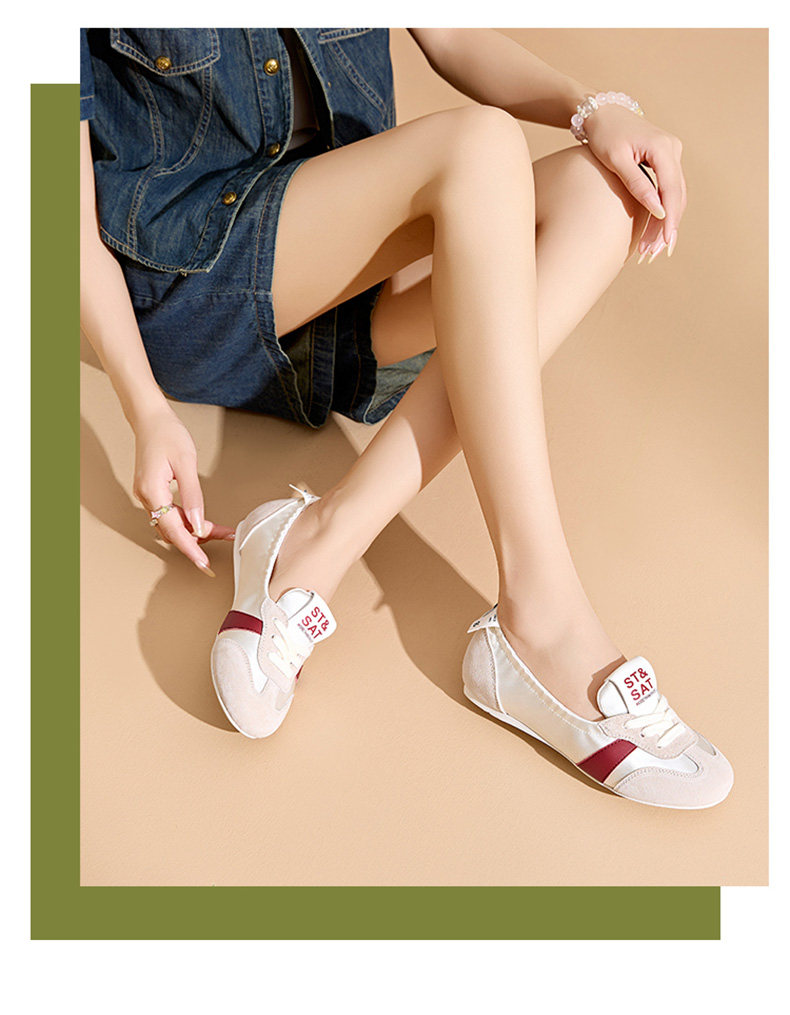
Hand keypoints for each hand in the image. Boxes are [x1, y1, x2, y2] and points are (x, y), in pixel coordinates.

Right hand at [132, 404, 234, 574]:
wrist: (150, 418)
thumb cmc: (168, 434)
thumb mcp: (186, 463)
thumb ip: (193, 496)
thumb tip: (197, 524)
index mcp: (152, 491)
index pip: (172, 529)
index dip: (190, 548)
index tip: (203, 562)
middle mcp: (146, 498)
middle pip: (172, 531)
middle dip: (198, 539)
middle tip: (225, 536)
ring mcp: (148, 496)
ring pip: (172, 524)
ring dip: (194, 530)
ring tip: (221, 530)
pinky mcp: (153, 492)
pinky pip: (170, 514)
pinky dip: (187, 520)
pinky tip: (202, 520)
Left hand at [583, 103, 686, 261]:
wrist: (602, 113)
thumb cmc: (604, 133)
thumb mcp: (616, 159)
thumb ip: (637, 183)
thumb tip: (657, 211)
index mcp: (663, 148)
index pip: (672, 190)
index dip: (670, 218)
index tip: (666, 242)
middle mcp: (673, 150)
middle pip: (677, 196)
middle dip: (667, 227)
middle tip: (655, 254)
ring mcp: (671, 155)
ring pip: (674, 196)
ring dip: (664, 223)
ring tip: (651, 250)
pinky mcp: (664, 161)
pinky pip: (667, 190)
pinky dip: (661, 211)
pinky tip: (652, 232)